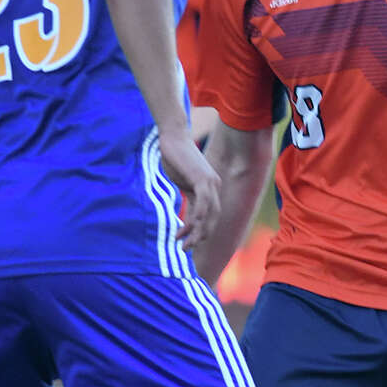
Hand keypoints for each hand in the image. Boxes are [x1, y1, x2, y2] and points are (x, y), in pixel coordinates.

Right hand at [159, 129, 221, 251]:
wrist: (172, 137)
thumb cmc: (175, 158)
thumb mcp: (183, 182)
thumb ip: (189, 197)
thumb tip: (188, 216)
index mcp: (211, 187)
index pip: (209, 216)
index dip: (197, 231)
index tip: (184, 242)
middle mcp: (215, 185)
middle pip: (213, 218)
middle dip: (200, 236)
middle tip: (186, 249)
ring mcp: (210, 181)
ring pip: (209, 213)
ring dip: (198, 231)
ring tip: (184, 243)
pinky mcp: (202, 177)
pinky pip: (203, 201)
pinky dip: (198, 215)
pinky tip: (190, 226)